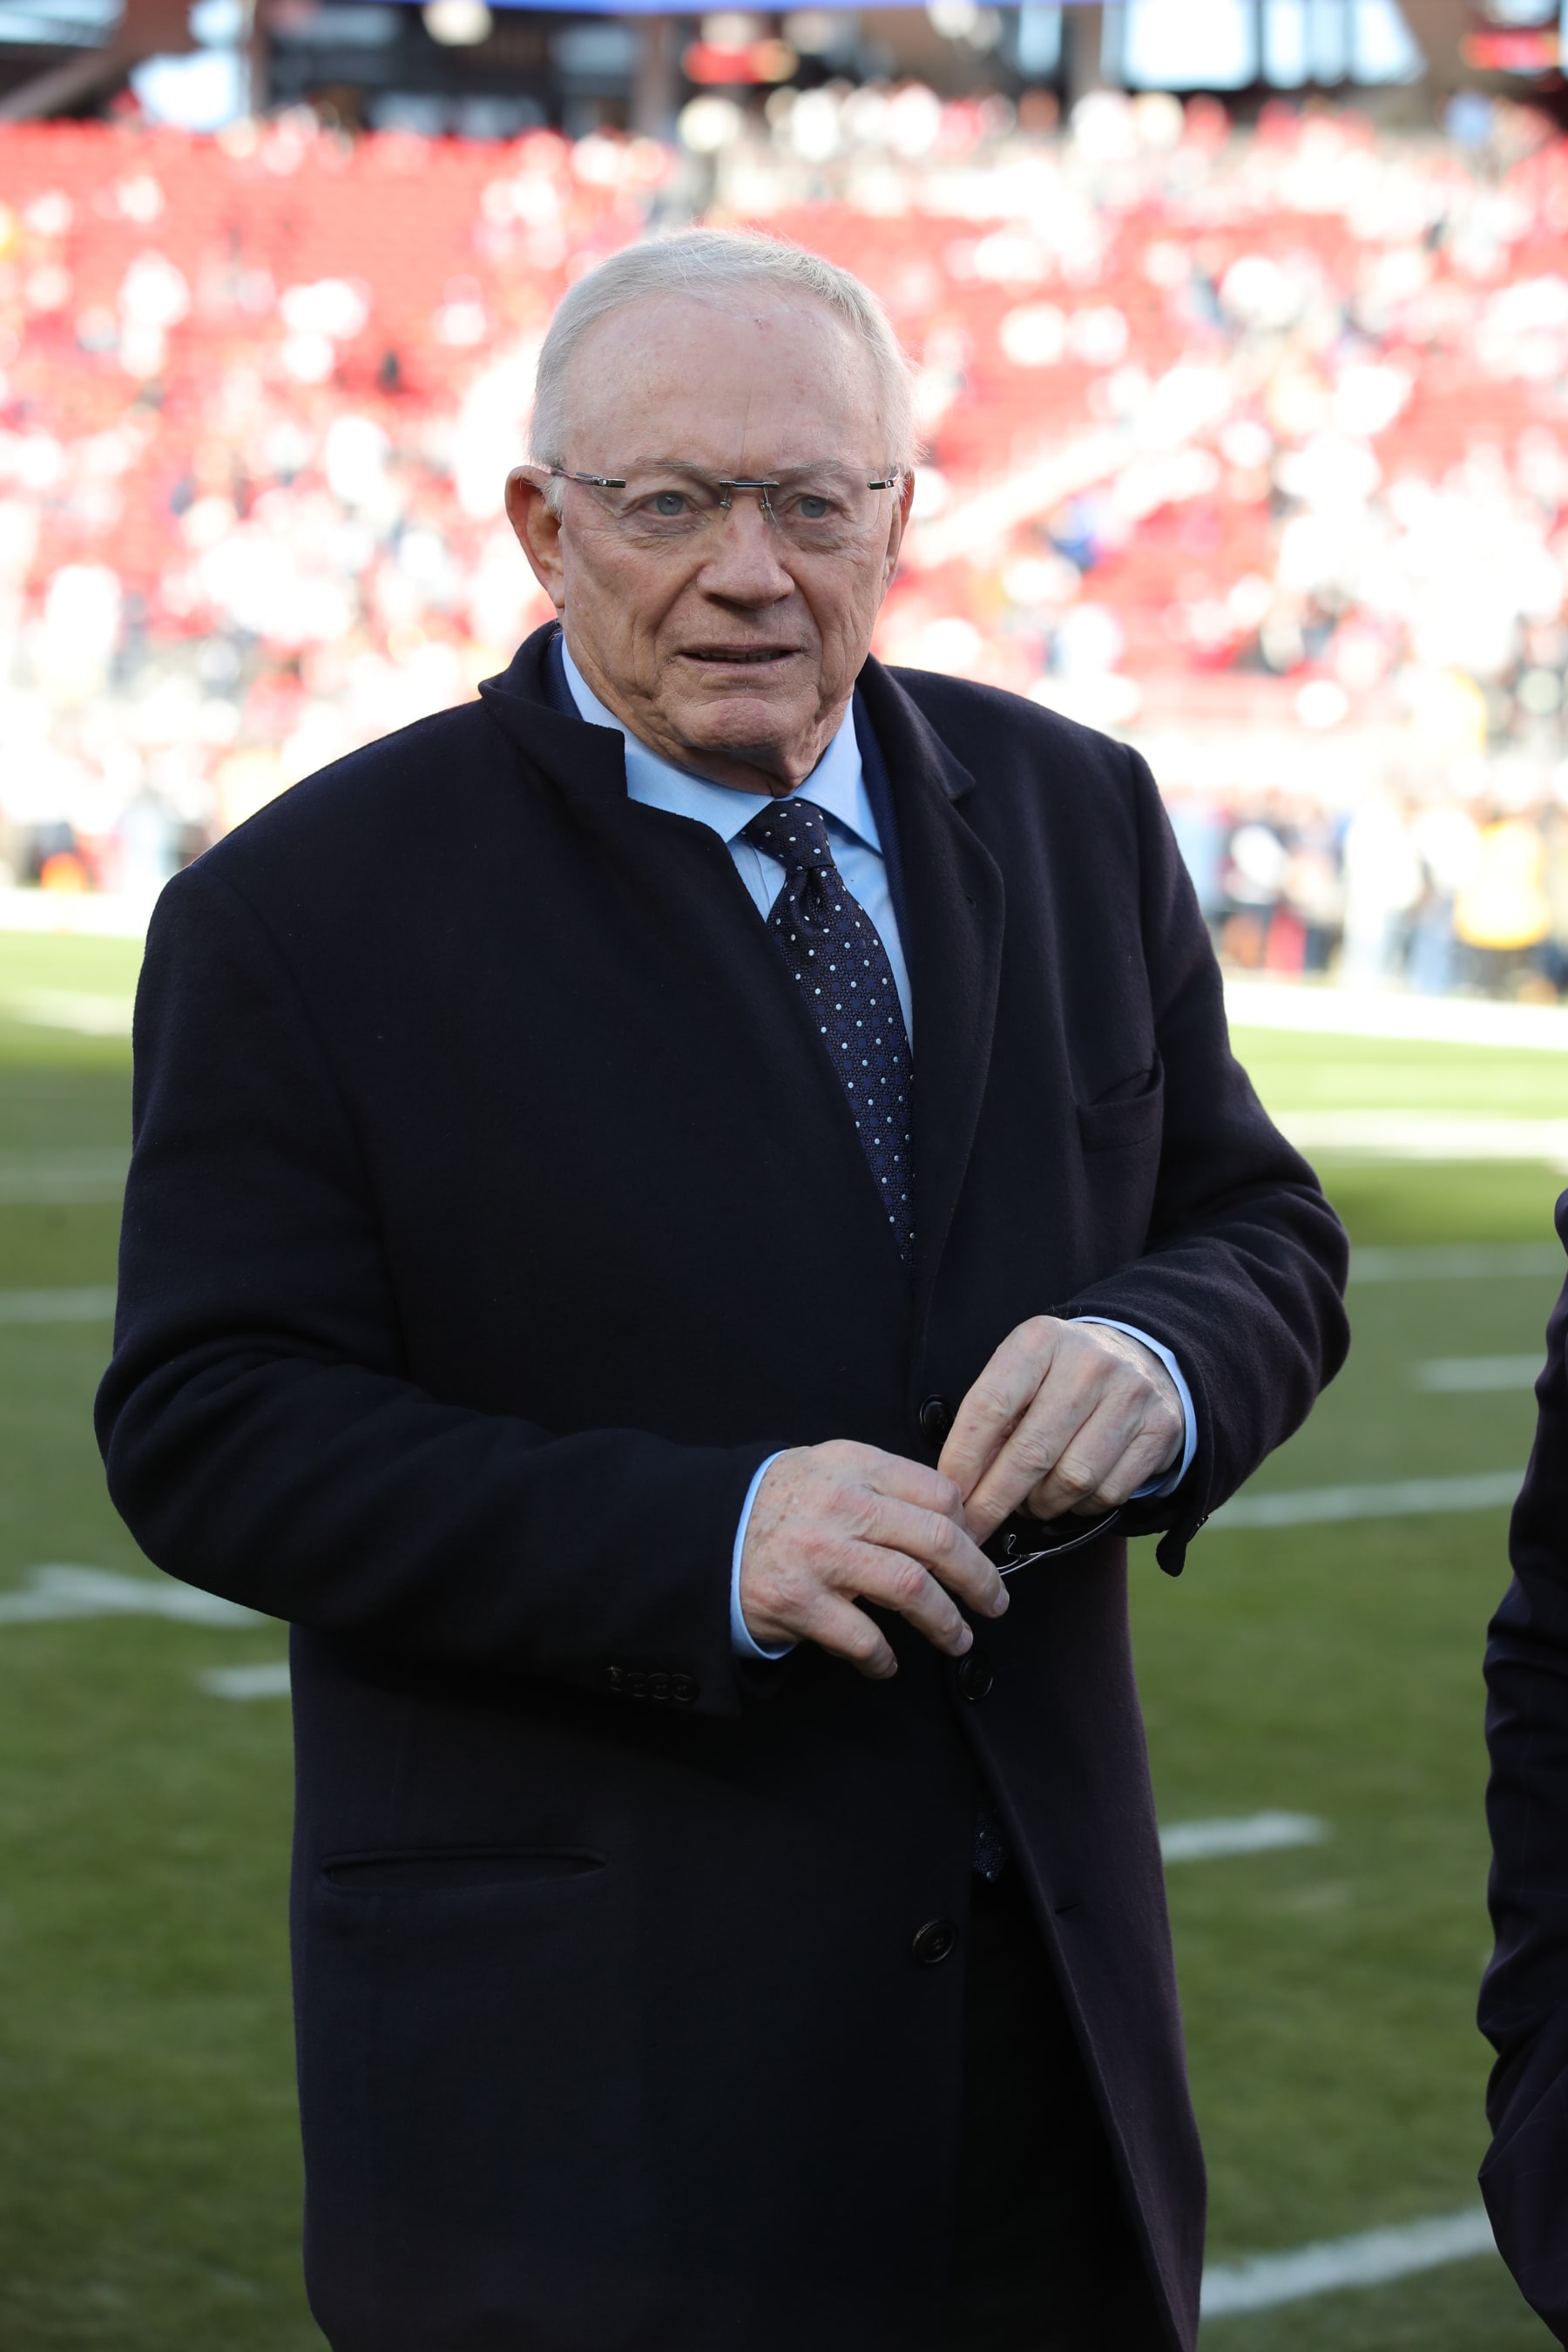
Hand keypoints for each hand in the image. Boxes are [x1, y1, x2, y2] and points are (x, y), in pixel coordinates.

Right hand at [738, 1440, 1008, 1679]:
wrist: (703, 1534)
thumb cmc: (777, 1506)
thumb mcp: (827, 1469)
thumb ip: (883, 1486)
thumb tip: (952, 1522)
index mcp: (854, 1465)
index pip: (938, 1492)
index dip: (970, 1528)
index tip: (978, 1552)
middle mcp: (840, 1504)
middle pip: (938, 1540)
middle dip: (979, 1579)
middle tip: (993, 1602)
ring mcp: (819, 1554)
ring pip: (911, 1588)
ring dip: (945, 1622)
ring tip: (957, 1638)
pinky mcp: (798, 1602)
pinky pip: (862, 1638)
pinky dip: (883, 1658)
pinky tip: (886, 1663)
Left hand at [937, 1318, 1182, 1544]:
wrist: (1141, 1356)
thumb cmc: (1062, 1374)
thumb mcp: (1021, 1371)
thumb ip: (992, 1416)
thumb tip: (960, 1482)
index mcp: (1040, 1340)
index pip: (990, 1406)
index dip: (963, 1459)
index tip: (948, 1496)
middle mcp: (1089, 1363)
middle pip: (1031, 1452)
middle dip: (994, 1500)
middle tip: (974, 1527)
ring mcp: (1131, 1395)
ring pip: (1072, 1479)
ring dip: (1041, 1505)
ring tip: (1029, 1501)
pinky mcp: (1161, 1429)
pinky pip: (1109, 1493)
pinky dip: (1080, 1507)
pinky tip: (1069, 1495)